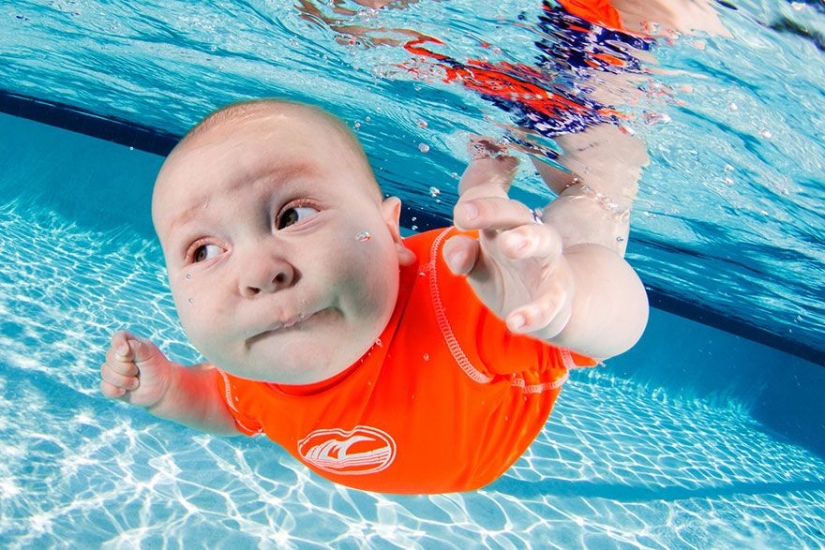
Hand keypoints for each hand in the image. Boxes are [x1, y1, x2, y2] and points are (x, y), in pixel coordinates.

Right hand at [100, 331, 174, 409]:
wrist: (161, 389)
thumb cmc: (156, 368)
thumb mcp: (149, 354)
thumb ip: (135, 347)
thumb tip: (121, 351)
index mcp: (129, 344)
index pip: (118, 337)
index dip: (118, 344)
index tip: (125, 352)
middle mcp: (118, 356)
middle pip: (110, 357)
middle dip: (126, 368)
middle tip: (139, 371)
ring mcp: (113, 370)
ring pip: (106, 373)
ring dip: (124, 381)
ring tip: (136, 383)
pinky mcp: (111, 385)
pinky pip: (105, 387)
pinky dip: (115, 391)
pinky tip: (124, 391)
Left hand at [443, 141, 574, 338]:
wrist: (548, 306)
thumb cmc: (507, 276)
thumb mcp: (478, 265)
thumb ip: (462, 255)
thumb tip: (456, 251)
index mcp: (503, 226)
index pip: (489, 200)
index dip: (474, 202)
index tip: (460, 216)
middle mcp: (528, 235)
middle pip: (515, 212)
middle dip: (492, 209)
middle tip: (463, 214)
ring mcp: (548, 262)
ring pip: (544, 242)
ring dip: (528, 239)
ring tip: (509, 245)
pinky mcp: (558, 294)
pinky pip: (551, 301)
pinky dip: (535, 312)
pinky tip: (515, 323)